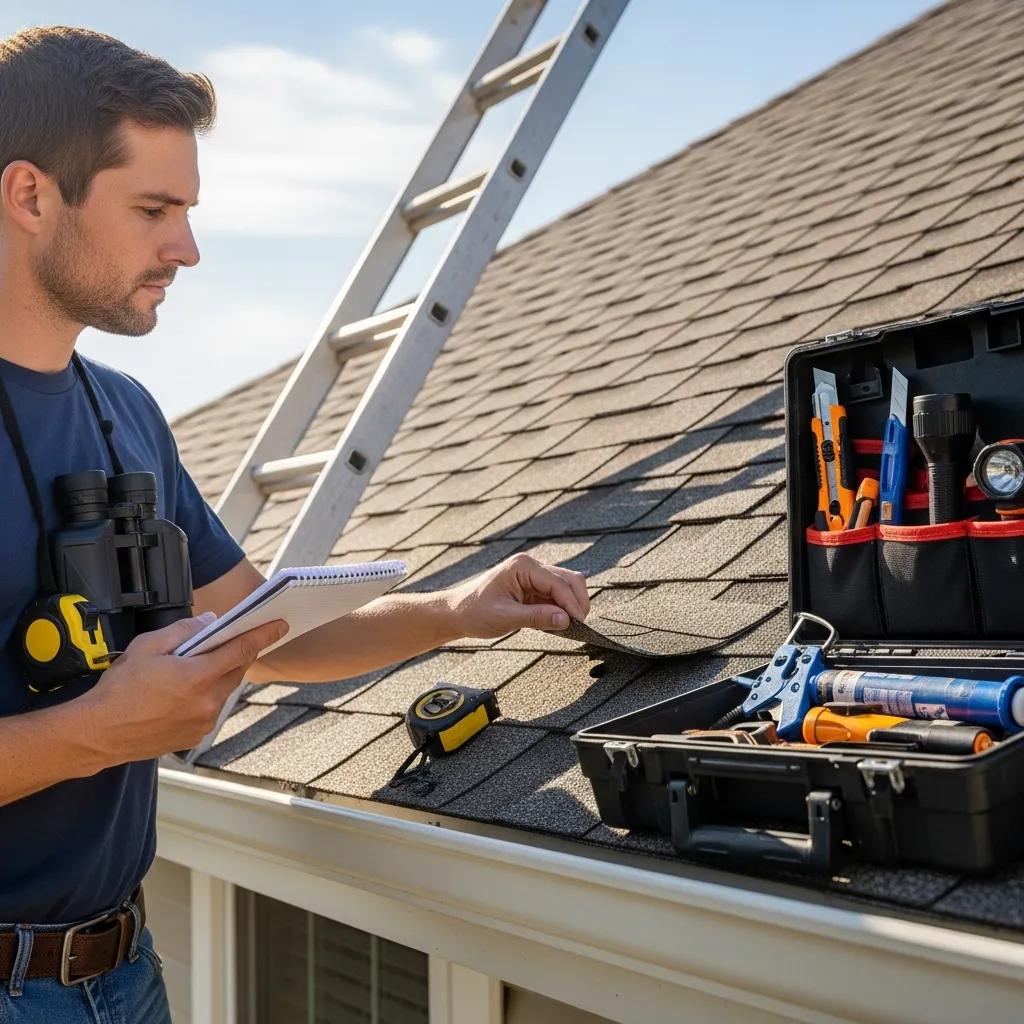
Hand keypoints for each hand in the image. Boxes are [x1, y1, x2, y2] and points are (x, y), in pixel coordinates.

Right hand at [83, 612, 288, 762]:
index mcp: (198, 676)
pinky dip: (206, 696)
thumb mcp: (148, 646)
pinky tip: (185, 692)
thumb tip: (210, 622)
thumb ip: (183, 631)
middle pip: (236, 670)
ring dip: (219, 676)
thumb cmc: (118, 690)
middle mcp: (208, 701)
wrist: (98, 734)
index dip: (264, 635)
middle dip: (236, 654)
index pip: (242, 649)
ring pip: (224, 691)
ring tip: (199, 666)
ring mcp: (203, 722)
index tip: (280, 625)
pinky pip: (211, 709)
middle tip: (231, 641)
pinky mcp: (195, 736)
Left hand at [443, 553, 589, 639]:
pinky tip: (560, 623)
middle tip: (580, 626)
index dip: (572, 603)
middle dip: (577, 602)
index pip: (558, 583)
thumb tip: (566, 620)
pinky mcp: (533, 588)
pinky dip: (562, 608)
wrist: (456, 613)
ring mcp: (533, 575)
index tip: (580, 623)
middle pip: (569, 579)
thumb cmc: (474, 611)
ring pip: (566, 586)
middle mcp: (530, 566)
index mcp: (522, 566)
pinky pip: (556, 596)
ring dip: (571, 605)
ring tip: (571, 626)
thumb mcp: (505, 617)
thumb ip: (536, 618)